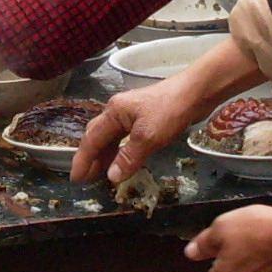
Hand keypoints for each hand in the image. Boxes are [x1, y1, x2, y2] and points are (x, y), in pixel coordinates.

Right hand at [74, 76, 211, 184]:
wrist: (195, 92)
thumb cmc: (170, 111)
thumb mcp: (148, 138)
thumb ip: (128, 157)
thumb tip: (111, 177)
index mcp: (113, 112)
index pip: (91, 140)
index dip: (82, 161)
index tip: (76, 179)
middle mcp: (117, 111)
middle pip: (97, 136)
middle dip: (90, 158)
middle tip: (86, 179)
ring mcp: (131, 113)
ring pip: (111, 137)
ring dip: (105, 155)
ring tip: (102, 174)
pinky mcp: (144, 117)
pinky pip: (124, 137)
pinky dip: (119, 151)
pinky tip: (122, 160)